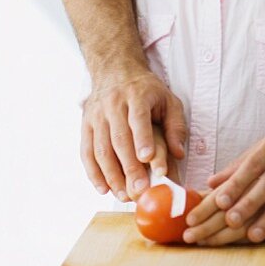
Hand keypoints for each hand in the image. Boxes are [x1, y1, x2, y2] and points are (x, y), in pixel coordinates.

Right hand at [81, 70, 186, 201]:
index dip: (142, 138)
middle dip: (129, 167)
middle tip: (139, 190)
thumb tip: (178, 153)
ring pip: (101, 148)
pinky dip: (93, 172)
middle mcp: (113, 104)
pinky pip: (86, 152)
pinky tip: (103, 189)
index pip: (138, 118)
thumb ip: (176, 125)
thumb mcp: (168, 99)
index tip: (147, 159)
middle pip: (119, 138)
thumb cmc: (146, 90)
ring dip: (111, 175)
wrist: (114, 70)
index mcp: (137, 95)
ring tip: (124, 195)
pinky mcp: (85, 124)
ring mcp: (96, 115)